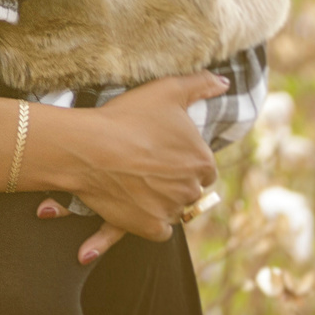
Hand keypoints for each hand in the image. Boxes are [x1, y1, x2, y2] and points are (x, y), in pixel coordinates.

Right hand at [54, 73, 223, 261]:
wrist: (90, 147)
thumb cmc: (129, 116)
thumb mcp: (168, 90)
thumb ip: (201, 84)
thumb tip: (224, 83)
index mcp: (202, 160)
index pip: (204, 168)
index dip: (185, 160)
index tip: (165, 153)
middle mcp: (192, 189)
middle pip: (189, 190)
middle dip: (174, 181)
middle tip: (148, 166)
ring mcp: (171, 210)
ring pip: (174, 209)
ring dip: (161, 200)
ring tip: (136, 181)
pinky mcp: (150, 227)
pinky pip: (160, 231)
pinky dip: (150, 221)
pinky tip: (135, 204)